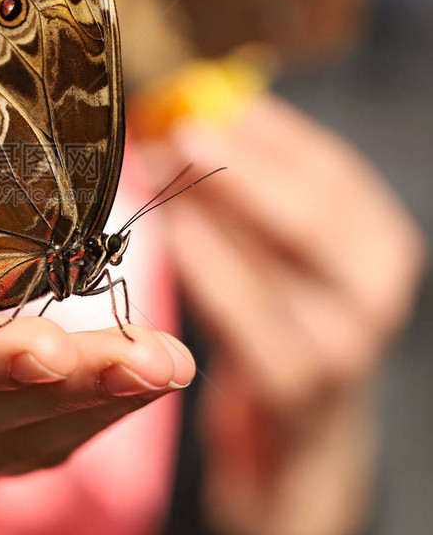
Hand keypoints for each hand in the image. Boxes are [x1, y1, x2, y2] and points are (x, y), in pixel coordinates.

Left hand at [145, 95, 425, 534]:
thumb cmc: (282, 324)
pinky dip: (203, 265)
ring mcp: (339, 343)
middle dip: (238, 165)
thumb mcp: (283, 255)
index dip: (271, 133)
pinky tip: (170, 232)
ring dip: (208, 207)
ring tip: (159, 169)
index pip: (332, 172)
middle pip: (309, 212)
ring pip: (271, 259)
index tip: (215, 99)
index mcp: (379, 244)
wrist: (297, 439)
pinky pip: (240, 312)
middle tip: (178, 127)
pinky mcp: (291, 385)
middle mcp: (374, 290)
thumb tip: (201, 116)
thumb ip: (256, 197)